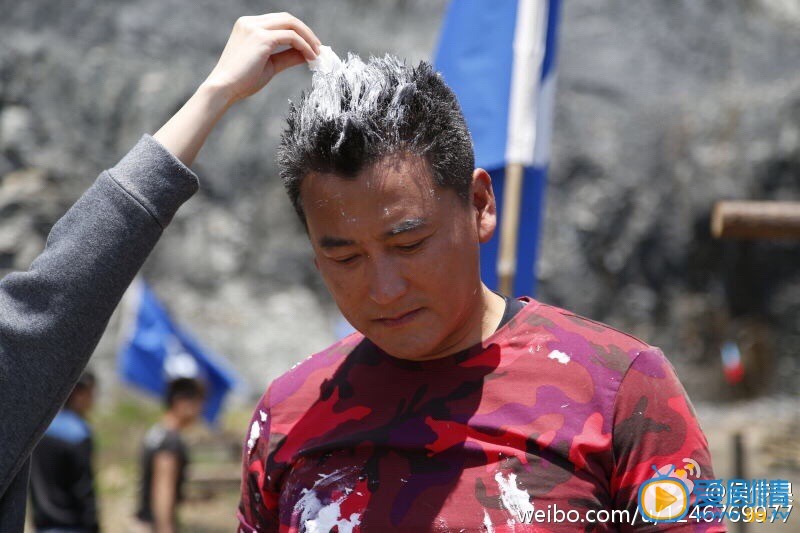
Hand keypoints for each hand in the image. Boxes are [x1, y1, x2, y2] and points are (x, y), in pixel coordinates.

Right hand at [203, 13, 321, 105]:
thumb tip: (307, 54)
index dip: (298, 31)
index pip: (280, 21)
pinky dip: (304, 45)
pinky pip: (291, 37)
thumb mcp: (270, 65)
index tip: (311, 46)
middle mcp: (250, 22)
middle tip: (319, 48)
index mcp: (249, 25)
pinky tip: (311, 57)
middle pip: (287, 18)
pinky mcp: (262, 38)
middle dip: (306, 32)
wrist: (223, 89)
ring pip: (291, 24)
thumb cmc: (242, 81)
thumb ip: (288, 56)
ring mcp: (255, 28)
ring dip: (308, 38)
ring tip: (317, 53)